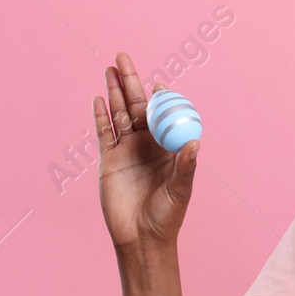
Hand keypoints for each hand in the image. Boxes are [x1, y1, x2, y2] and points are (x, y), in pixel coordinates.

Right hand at [94, 52, 199, 248]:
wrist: (140, 238)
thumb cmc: (167, 215)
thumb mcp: (180, 190)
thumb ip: (185, 166)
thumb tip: (195, 143)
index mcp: (168, 147)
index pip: (163, 114)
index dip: (160, 98)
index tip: (158, 86)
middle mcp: (147, 144)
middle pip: (138, 106)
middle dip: (131, 81)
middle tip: (124, 57)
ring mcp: (127, 150)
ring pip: (120, 114)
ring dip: (115, 91)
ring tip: (110, 69)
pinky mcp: (109, 160)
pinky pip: (104, 133)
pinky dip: (101, 116)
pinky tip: (99, 99)